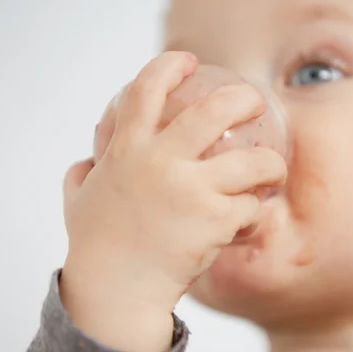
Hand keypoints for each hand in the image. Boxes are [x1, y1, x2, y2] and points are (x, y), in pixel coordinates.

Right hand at [59, 51, 286, 351]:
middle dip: (243, 98)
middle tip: (255, 101)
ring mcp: (191, 190)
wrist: (115, 290)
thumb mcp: (78, 200)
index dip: (170, 66)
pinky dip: (254, 214)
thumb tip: (86, 163)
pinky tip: (250, 221)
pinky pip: (251, 208)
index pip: (147, 90)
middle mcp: (161, 162)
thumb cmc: (95, 246)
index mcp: (127, 150)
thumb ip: (82, 174)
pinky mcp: (214, 221)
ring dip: (271, 164)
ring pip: (253, 162)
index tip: (188, 61)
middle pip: (214, 111)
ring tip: (274, 169)